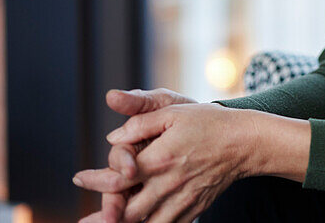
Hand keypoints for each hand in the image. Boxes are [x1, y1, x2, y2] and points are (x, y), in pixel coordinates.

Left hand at [75, 88, 196, 222]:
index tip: (79, 178)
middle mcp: (168, 184)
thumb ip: (140, 123)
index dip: (94, 181)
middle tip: (86, 220)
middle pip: (126, 213)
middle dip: (103, 217)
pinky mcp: (194, 209)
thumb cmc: (209, 123)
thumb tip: (113, 137)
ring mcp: (182, 200)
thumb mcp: (173, 112)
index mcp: (160, 159)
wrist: (245, 142)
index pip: (117, 178)